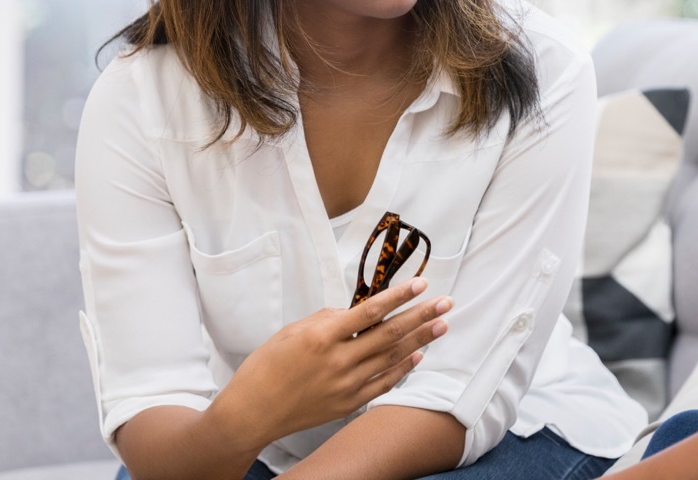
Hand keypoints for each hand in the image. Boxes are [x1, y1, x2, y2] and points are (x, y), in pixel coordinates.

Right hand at [211, 277, 450, 450]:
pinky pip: (384, 384)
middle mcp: (338, 361)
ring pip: (392, 358)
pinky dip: (403, 369)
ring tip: (442, 324)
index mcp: (322, 336)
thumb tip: (354, 312)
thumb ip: (326, 319)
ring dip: (421, 339)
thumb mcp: (291, 331)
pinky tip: (419, 354)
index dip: (399, 296)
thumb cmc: (266, 367)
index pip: (370, 311)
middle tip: (446, 302)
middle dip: (421, 315)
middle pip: (390, 334)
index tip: (421, 284)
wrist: (251, 413)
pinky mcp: (348, 404)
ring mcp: (346, 385)